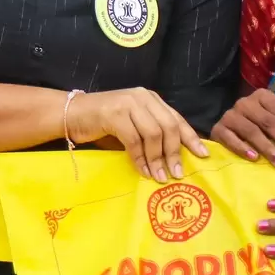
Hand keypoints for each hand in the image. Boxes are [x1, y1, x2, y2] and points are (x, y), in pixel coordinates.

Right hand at [67, 87, 206, 181]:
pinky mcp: (114, 114)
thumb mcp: (133, 125)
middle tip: (177, 173)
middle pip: (168, 126)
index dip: (190, 137)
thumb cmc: (103, 123)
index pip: (176, 118)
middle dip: (174, 152)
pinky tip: (143, 171)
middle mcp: (142, 97)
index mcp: (150, 99)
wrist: (71, 114)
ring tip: (159, 176)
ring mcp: (128, 104)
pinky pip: (134, 140)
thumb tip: (174, 158)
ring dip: (157, 159)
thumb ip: (152, 135)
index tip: (203, 155)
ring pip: (153, 134)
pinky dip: (140, 158)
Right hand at [212, 88, 274, 167]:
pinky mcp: (218, 129)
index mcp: (263, 97)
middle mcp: (246, 102)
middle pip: (269, 122)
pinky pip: (231, 138)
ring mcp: (231, 115)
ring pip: (252, 131)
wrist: (226, 129)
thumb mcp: (271, 123)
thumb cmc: (256, 127)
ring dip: (268, 148)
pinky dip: (243, 148)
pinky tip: (254, 158)